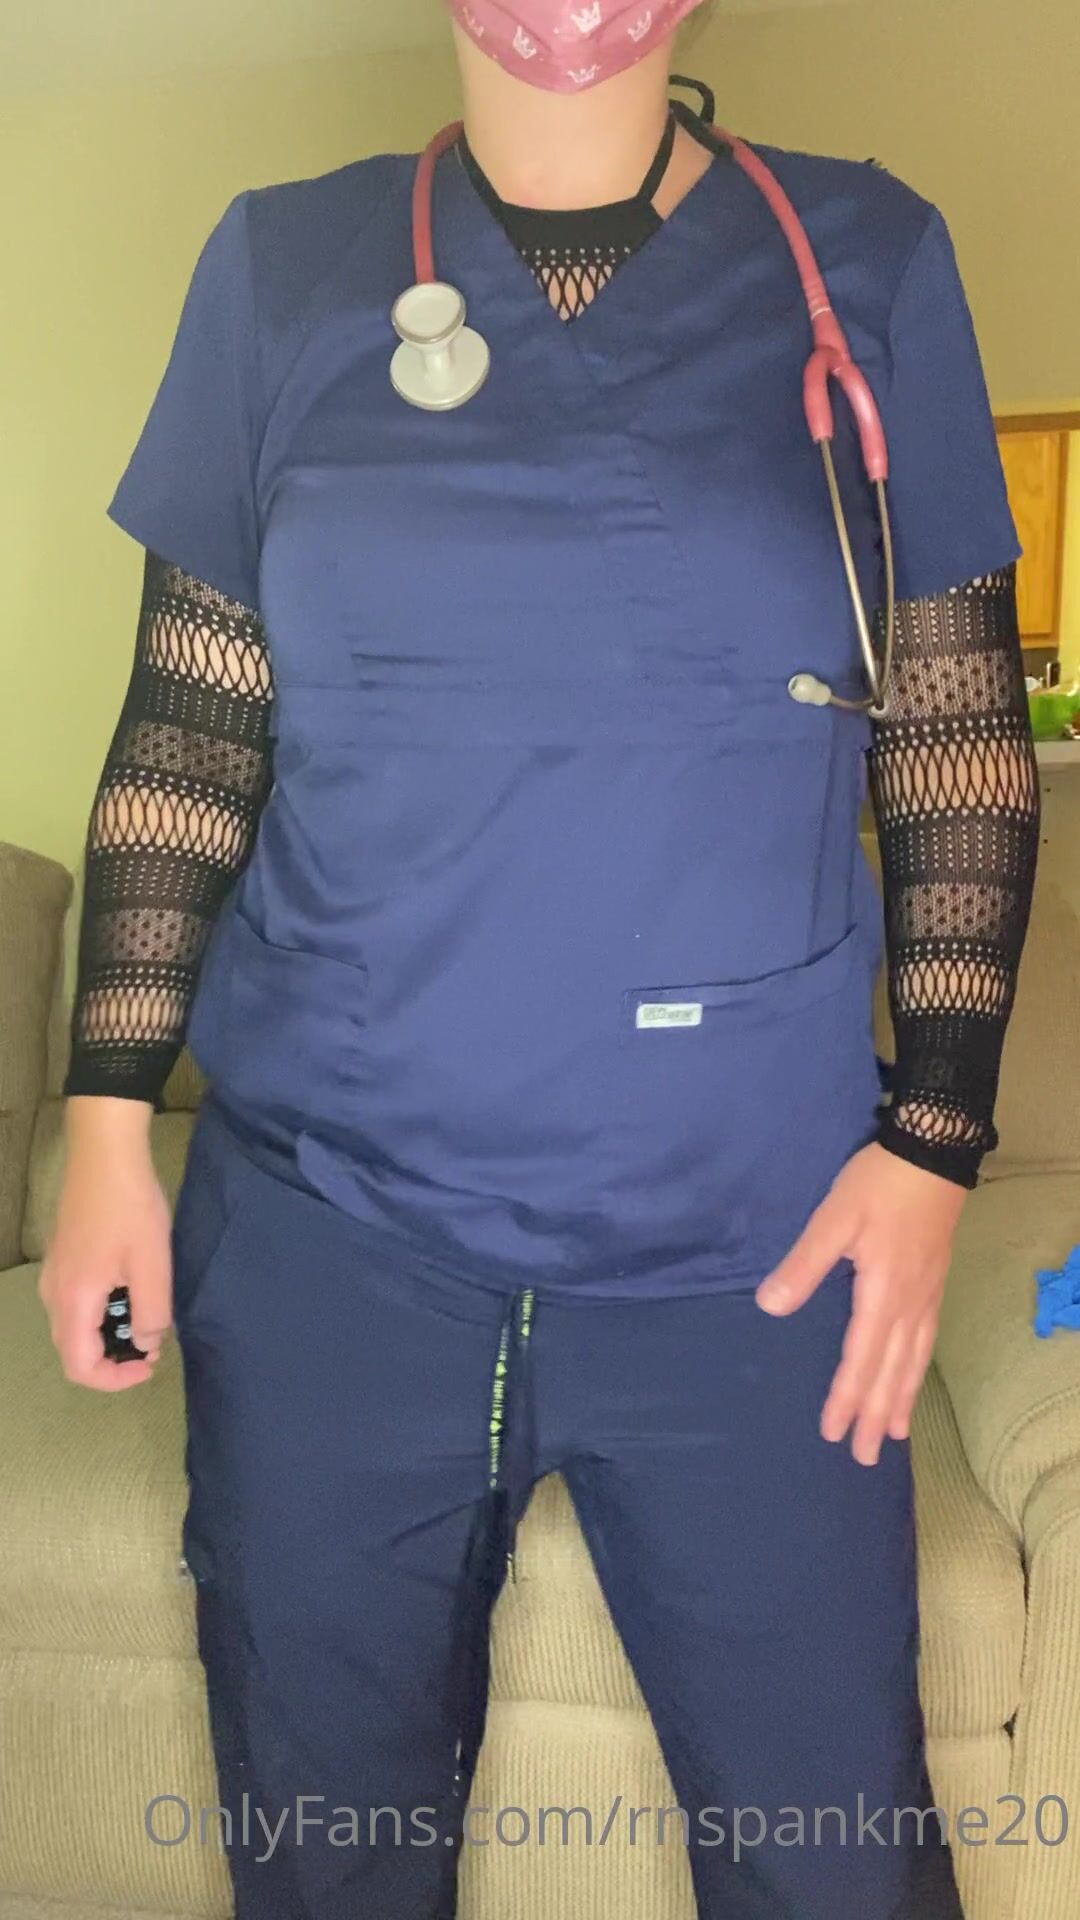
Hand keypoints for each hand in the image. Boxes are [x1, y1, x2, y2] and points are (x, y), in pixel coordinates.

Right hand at [39, 1113, 173, 1391]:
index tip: (150, 1363)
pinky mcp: (62, 1259)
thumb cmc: (131, 1208)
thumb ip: (151, 1314)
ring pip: (75, 1327)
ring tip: (147, 1314)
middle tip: (153, 1341)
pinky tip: (130, 1289)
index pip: (80, 1368)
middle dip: (114, 1359)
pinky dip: (102, 1312)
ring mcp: (54, 1275)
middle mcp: (54, 1295)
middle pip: (74, 1351)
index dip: (116, 1380)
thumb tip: (145, 1346)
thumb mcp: (153, 1264)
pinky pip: (76, 1304)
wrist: (105, 1153)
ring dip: (109, 1334)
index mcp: (73, 1302)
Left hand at [754, 1141, 967, 1465]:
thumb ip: (803, 1265)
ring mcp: (926, 1295)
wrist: (932, 1154)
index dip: (845, 1398)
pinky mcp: (934, 1282)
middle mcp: (909, 1304)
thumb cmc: (878, 1184)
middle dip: (875, 1415)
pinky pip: (927, 1341)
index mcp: (882, 1293)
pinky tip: (912, 1377)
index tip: (833, 1433)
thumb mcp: (833, 1218)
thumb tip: (771, 1307)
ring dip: (900, 1399)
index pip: (859, 1359)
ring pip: (913, 1361)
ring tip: (893, 1434)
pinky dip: (917, 1369)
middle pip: (891, 1371)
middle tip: (863, 1457)